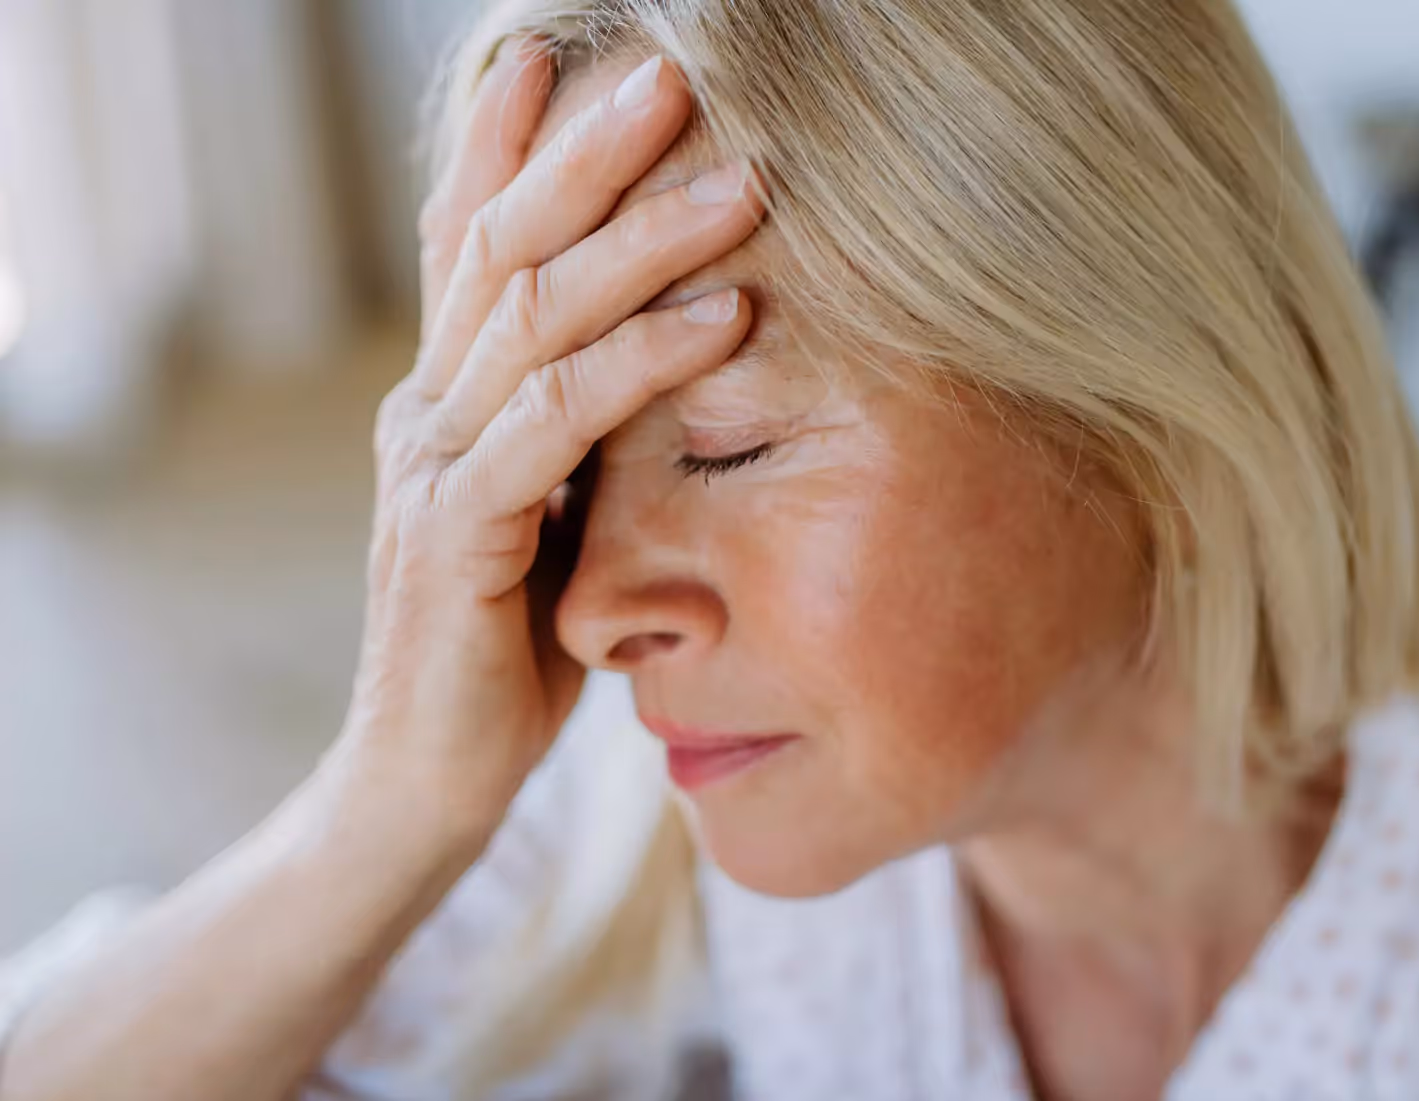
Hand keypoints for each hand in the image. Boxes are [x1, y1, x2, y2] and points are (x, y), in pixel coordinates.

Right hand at [325, 42, 764, 847]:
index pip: (470, 245)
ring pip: (534, 317)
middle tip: (675, 76)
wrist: (426, 778)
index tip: (561, 58)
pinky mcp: (458, 531)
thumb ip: (572, 437)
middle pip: (502, 248)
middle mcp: (425, 409)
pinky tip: (722, 320)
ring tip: (742, 184)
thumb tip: (656, 361)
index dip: (508, 147)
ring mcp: (432, 465)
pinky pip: (556, 422)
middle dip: (590, 156)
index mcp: (445, 399)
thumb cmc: (500, 650)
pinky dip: (642, 362)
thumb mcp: (546, 518)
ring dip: (644, 242)